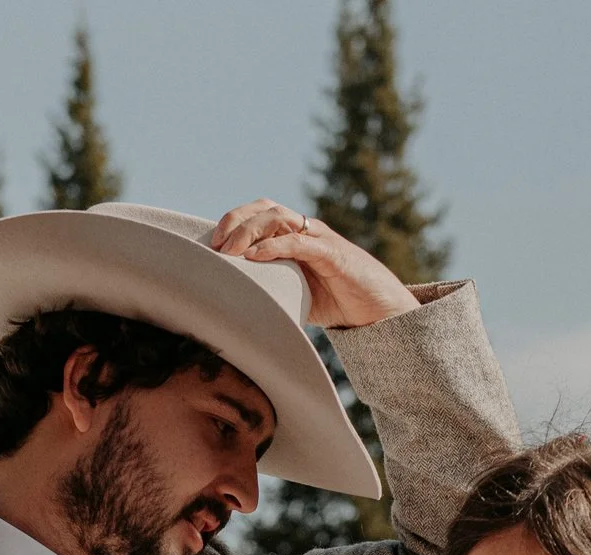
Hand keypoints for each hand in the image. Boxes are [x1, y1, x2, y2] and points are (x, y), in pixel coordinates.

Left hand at [210, 198, 419, 327]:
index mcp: (295, 236)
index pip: (258, 215)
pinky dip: (274, 247)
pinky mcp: (333, 254)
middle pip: (263, 208)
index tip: (211, 245)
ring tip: (230, 252)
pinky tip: (254, 257)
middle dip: (235, 221)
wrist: (379, 309)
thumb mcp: (297, 292)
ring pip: (278, 218)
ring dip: (249, 231)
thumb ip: (273, 287)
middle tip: (215, 246)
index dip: (232, 223)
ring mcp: (319, 239)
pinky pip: (299, 243)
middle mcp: (306, 230)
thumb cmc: (339, 301)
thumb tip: (237, 302)